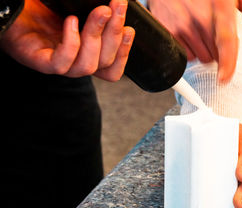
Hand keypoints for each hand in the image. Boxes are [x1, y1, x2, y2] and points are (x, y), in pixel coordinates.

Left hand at [0, 0, 134, 81]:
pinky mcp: (38, 60)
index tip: (129, 29)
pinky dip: (71, 43)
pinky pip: (62, 63)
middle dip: (115, 34)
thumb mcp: (76, 7)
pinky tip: (71, 21)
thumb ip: (94, 10)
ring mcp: (56, 63)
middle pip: (104, 64)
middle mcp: (73, 62)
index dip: (124, 53)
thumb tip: (117, 5)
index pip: (111, 68)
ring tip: (101, 11)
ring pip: (88, 66)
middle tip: (117, 6)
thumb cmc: (41, 7)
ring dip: (98, 37)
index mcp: (83, 54)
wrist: (8, 7)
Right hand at [148, 0, 241, 81]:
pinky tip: (186, 31)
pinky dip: (187, 48)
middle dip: (217, 50)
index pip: (226, 41)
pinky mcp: (168, 30)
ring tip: (198, 30)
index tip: (224, 79)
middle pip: (214, 56)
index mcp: (221, 6)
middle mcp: (200, 16)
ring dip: (202, 50)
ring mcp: (182, 24)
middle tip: (213, 32)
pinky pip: (183, 55)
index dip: (227, 63)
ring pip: (199, 57)